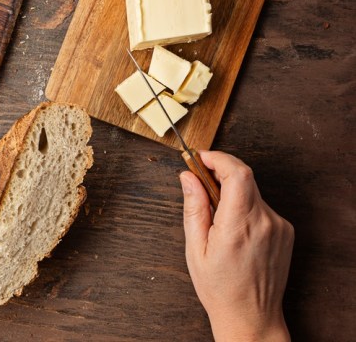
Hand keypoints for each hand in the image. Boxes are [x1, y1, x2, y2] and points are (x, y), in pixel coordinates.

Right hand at [180, 151, 293, 341]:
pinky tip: (234, 228)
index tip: (201, 157)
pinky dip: (245, 206)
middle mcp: (265, 222)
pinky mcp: (285, 231)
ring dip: (232, 192)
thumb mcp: (195, 248)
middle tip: (200, 182)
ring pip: (252, 192)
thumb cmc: (219, 287)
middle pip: (245, 178)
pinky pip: (261, 206)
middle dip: (221, 172)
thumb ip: (194, 207)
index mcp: (239, 226)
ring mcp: (279, 226)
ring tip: (216, 216)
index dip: (219, 158)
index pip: (238, 174)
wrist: (251, 315)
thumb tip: (188, 177)